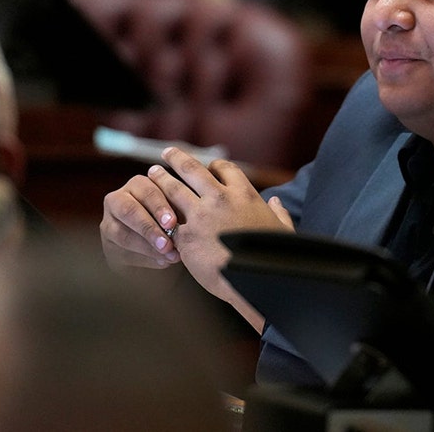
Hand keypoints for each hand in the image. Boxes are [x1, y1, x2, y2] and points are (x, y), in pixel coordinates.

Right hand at [101, 174, 183, 272]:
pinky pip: (122, 252)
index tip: (173, 223)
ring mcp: (108, 222)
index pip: (147, 191)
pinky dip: (144, 259)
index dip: (159, 207)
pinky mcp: (108, 245)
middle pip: (129, 210)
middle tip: (167, 243)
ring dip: (147, 247)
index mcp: (138, 184)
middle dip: (149, 227)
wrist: (156, 245)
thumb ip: (178, 214)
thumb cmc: (172, 222)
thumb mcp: (176, 213)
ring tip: (168, 255)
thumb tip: (186, 228)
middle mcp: (117, 198)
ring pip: (121, 233)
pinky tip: (162, 262)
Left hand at [146, 147, 293, 329]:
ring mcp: (201, 217)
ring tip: (152, 173)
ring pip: (174, 189)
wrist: (254, 281)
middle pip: (192, 169)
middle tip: (167, 152)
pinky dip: (159, 215)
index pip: (224, 168)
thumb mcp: (282, 229)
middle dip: (177, 158)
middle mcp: (220, 199)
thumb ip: (279, 212)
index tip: (207, 165)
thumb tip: (276, 202)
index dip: (214, 165)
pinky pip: (168, 221)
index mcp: (244, 194)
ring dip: (161, 178)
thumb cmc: (273, 257)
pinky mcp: (187, 237)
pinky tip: (151, 212)